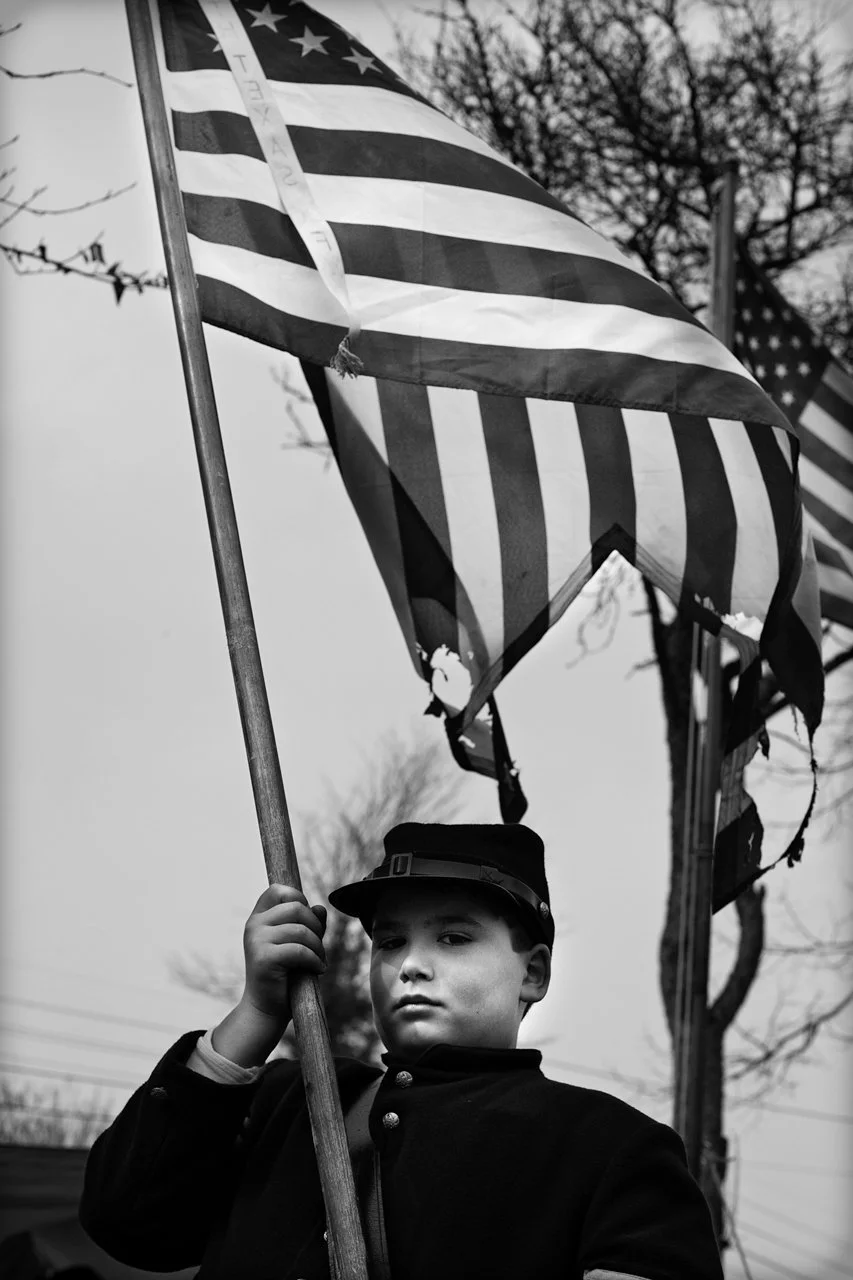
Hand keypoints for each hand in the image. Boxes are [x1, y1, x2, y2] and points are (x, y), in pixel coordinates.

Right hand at [242, 884, 327, 1018]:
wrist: (266, 1009)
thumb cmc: (284, 975)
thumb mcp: (298, 944)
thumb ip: (309, 925)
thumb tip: (320, 907)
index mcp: (258, 918)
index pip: (278, 890)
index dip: (298, 899)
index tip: (307, 922)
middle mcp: (254, 926)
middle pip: (296, 908)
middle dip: (315, 927)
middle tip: (319, 947)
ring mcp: (256, 941)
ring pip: (301, 930)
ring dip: (318, 947)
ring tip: (319, 961)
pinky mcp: (264, 958)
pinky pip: (299, 950)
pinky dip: (315, 960)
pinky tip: (318, 970)